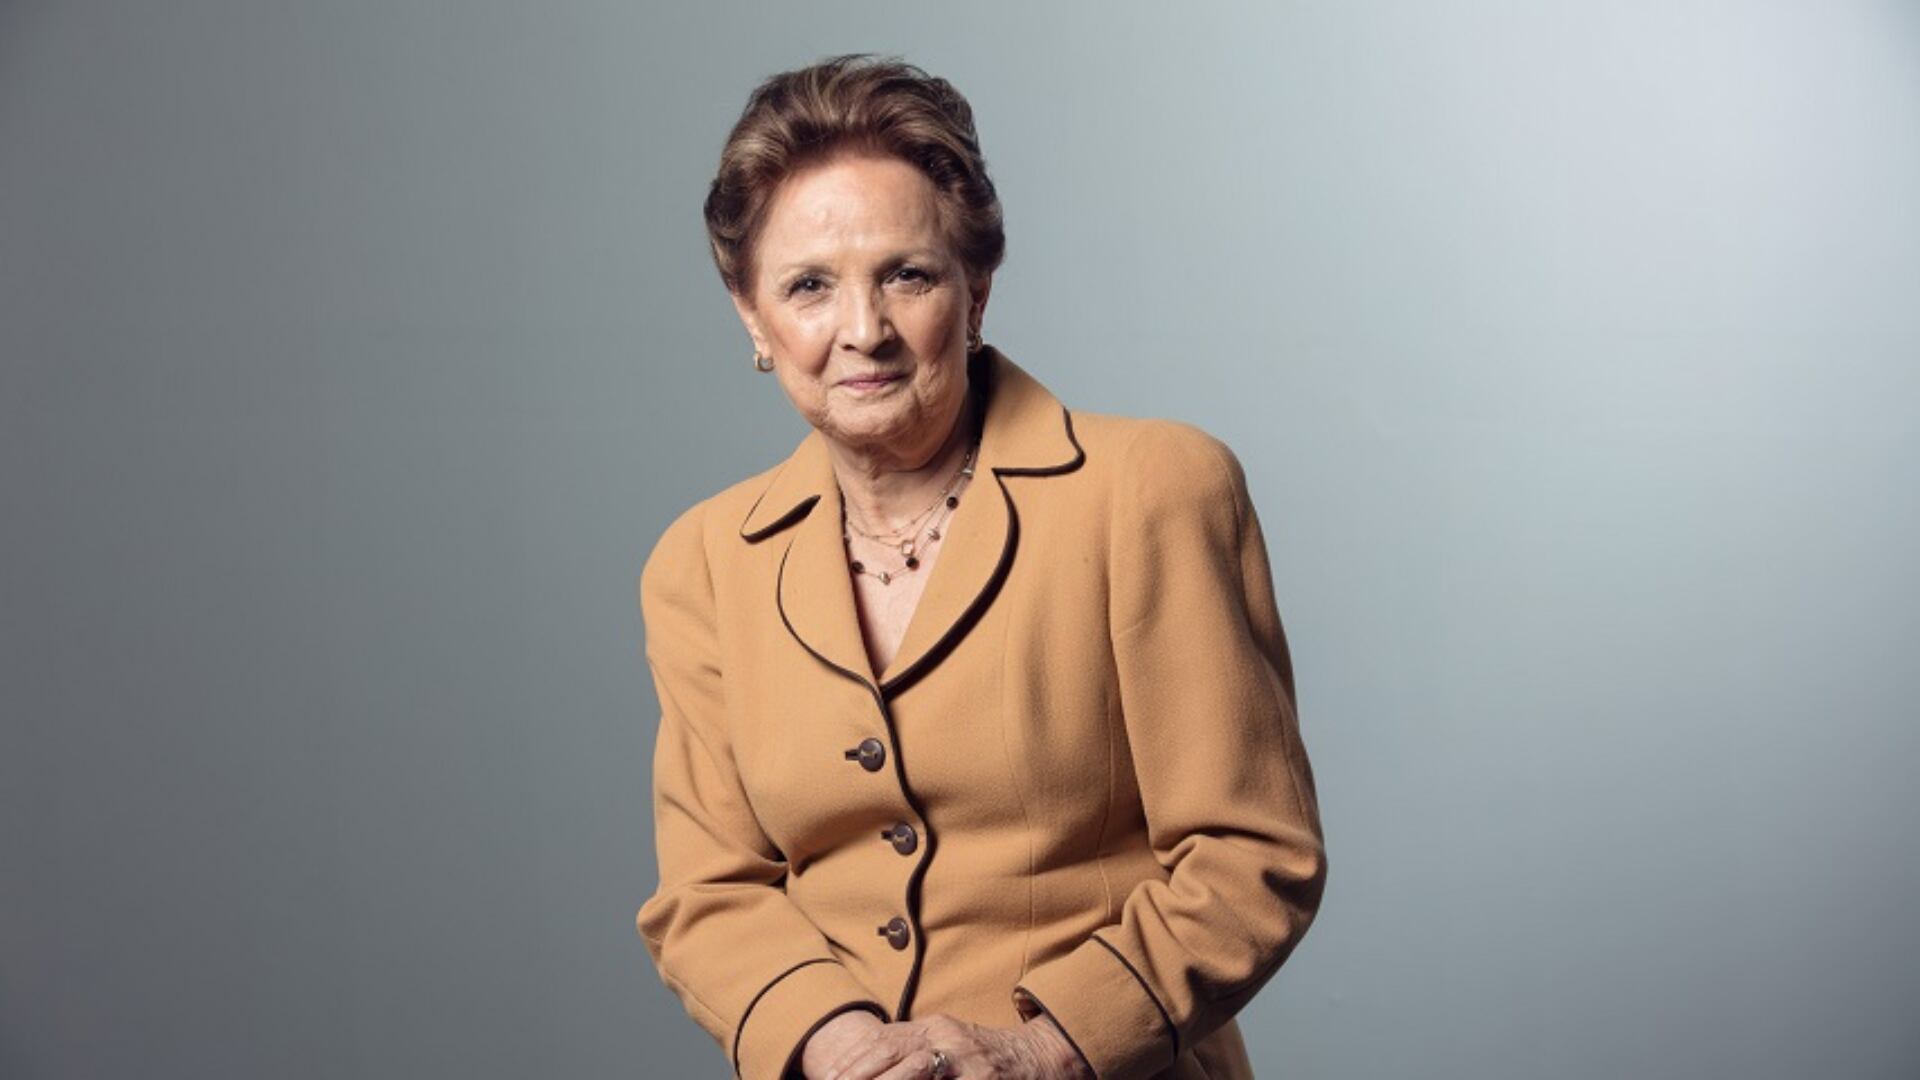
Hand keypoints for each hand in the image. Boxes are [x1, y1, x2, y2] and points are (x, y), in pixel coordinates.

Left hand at [813, 1012, 1089, 1079]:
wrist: (1039, 1059)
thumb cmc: (986, 1055)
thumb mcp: (948, 1040)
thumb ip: (913, 1044)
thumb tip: (868, 1055)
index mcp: (935, 1027)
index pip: (882, 1040)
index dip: (852, 1061)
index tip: (827, 1077)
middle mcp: (947, 1040)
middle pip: (890, 1055)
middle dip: (858, 1076)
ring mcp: (965, 1064)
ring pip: (912, 1074)